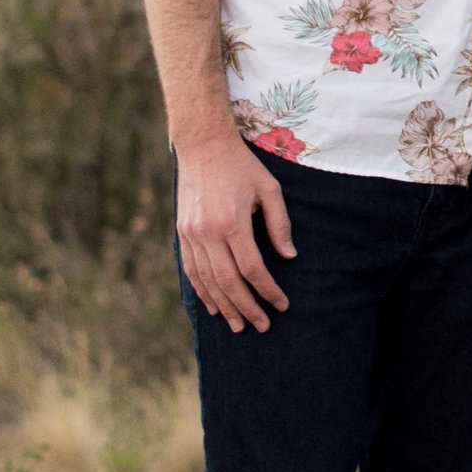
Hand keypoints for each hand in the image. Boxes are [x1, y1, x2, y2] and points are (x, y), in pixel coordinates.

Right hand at [175, 129, 293, 333]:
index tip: (281, 305)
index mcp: (232, 222)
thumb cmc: (241, 165)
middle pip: (228, 282)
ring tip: (238, 325)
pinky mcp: (182, 232)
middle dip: (246, 308)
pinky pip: (191, 270)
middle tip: (261, 326)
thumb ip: (279, 224)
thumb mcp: (269, 189)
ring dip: (223, 306)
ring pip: (207, 281)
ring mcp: (192, 234)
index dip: (267, 291)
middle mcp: (208, 232)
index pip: (252, 269)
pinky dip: (202, 291)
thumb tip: (289, 256)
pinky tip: (213, 306)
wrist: (202, 145)